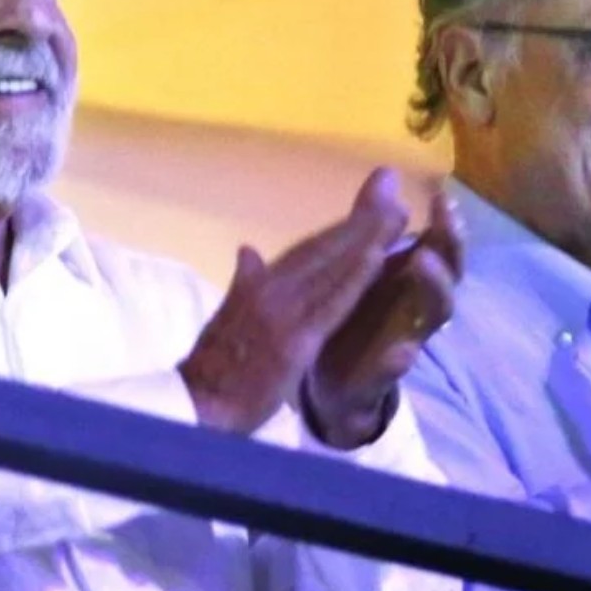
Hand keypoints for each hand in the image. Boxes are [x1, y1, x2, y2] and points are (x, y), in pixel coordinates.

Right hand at [179, 170, 406, 437]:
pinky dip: (353, 278)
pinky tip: (377, 257)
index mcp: (258, 285)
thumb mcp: (226, 318)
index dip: (340, 227)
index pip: (307, 250)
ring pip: (331, 269)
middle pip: (323, 249)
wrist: (194, 405)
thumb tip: (247, 249)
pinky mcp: (293, 341)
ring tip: (396, 211)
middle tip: (391, 185)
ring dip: (366, 237)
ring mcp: (283, 313)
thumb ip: (242, 283)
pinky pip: (330, 305)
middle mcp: (271, 290)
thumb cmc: (209, 368)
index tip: (370, 202)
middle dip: (360, 219)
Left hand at [303, 178, 465, 447]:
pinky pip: (393, 370)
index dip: (446, 222)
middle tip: (444, 222)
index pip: (440, 245)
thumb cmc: (357, 314)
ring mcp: (405, 339)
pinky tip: (404, 350)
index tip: (444, 196)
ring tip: (423, 263)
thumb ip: (374, 223)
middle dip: (451, 248)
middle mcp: (417, 306)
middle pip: (449, 273)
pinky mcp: (380, 375)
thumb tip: (387, 172)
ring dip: (434, 288)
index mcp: (412, 279)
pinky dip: (399, 360)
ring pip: (434, 315)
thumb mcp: (362, 265)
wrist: (331, 380)